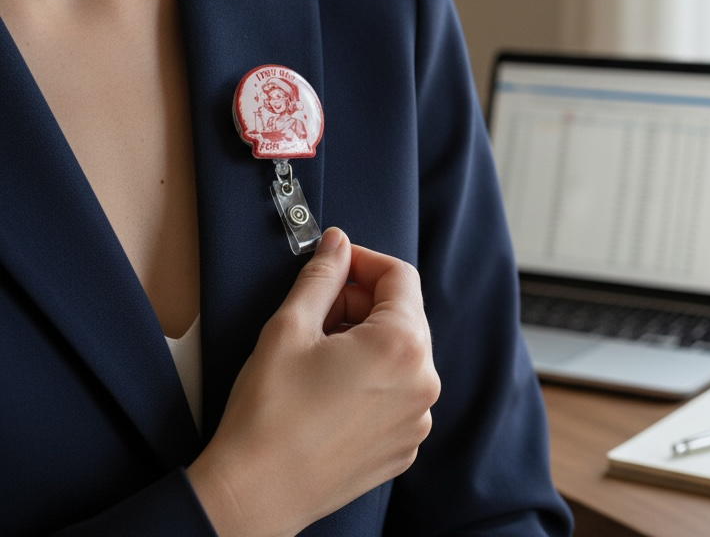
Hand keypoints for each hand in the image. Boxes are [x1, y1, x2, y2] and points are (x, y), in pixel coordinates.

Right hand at [187, 228, 439, 536]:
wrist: (255, 493)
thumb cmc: (269, 416)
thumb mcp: (289, 327)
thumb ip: (321, 276)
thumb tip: (337, 246)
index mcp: (403, 345)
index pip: (400, 276)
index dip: (363, 261)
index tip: (336, 263)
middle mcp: (424, 382)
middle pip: (404, 316)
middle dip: (362, 304)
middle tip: (317, 313)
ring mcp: (418, 419)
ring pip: (401, 356)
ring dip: (366, 343)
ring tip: (319, 356)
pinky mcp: (404, 446)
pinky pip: (398, 395)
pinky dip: (371, 382)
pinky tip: (330, 390)